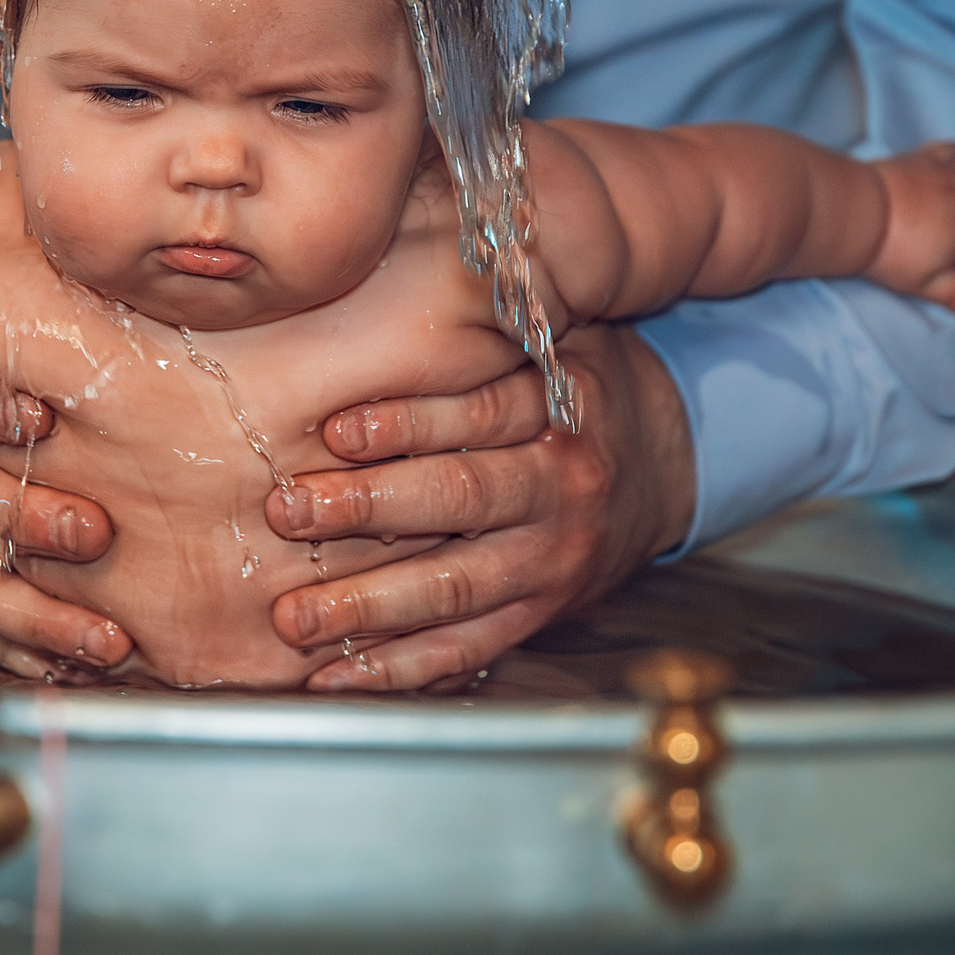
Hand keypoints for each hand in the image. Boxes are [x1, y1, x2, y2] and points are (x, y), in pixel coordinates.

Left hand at [261, 322, 694, 691]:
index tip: (335, 431)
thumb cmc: (578, 387)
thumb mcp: (552, 341)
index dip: (409, 423)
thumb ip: (482, 333)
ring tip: (293, 617)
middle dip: (368, 510)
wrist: (665, 466)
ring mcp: (552, 563)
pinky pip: (465, 650)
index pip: (482, 415)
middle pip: (462, 501)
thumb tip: (384, 280)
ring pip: (455, 590)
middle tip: (288, 512)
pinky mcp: (540, 615)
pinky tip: (334, 675)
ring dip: (369, 607)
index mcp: (563, 413)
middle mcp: (561, 491)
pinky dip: (399, 668)